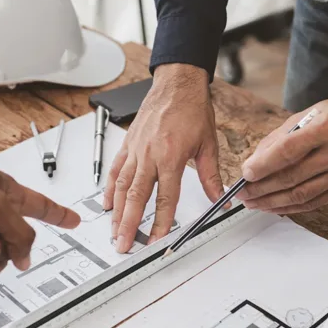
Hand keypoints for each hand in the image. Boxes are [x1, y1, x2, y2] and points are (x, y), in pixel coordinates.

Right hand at [103, 64, 224, 252]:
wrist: (176, 84)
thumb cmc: (192, 109)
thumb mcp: (208, 144)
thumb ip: (211, 176)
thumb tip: (220, 199)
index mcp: (171, 156)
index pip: (166, 197)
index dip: (162, 221)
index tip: (159, 239)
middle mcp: (149, 154)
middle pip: (137, 196)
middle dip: (129, 224)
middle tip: (124, 244)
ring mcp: (135, 149)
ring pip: (122, 186)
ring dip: (117, 212)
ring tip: (114, 232)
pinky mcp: (127, 144)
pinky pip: (115, 170)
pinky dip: (109, 189)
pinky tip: (107, 204)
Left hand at [236, 89, 327, 213]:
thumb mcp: (306, 114)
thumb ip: (278, 139)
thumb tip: (253, 163)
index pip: (289, 151)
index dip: (264, 165)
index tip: (245, 174)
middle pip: (292, 176)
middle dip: (262, 187)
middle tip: (243, 192)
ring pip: (302, 194)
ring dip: (273, 202)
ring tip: (253, 203)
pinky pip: (314, 202)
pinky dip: (291, 207)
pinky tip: (274, 207)